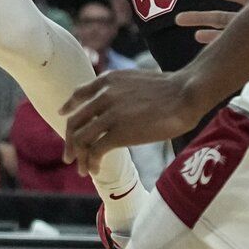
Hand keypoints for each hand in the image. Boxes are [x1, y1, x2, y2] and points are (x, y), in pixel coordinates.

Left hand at [61, 67, 216, 165]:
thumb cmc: (169, 90)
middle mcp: (103, 96)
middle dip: (69, 141)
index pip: (78, 95)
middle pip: (75, 122)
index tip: (63, 117)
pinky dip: (91, 162)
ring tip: (82, 168)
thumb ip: (120, 89)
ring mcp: (109, 114)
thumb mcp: (135, 80)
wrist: (184, 94)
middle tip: (69, 156)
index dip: (69, 109)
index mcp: (107, 81)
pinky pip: (95, 150)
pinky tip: (94, 169)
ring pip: (81, 139)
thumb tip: (116, 103)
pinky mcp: (119, 133)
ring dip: (79, 157)